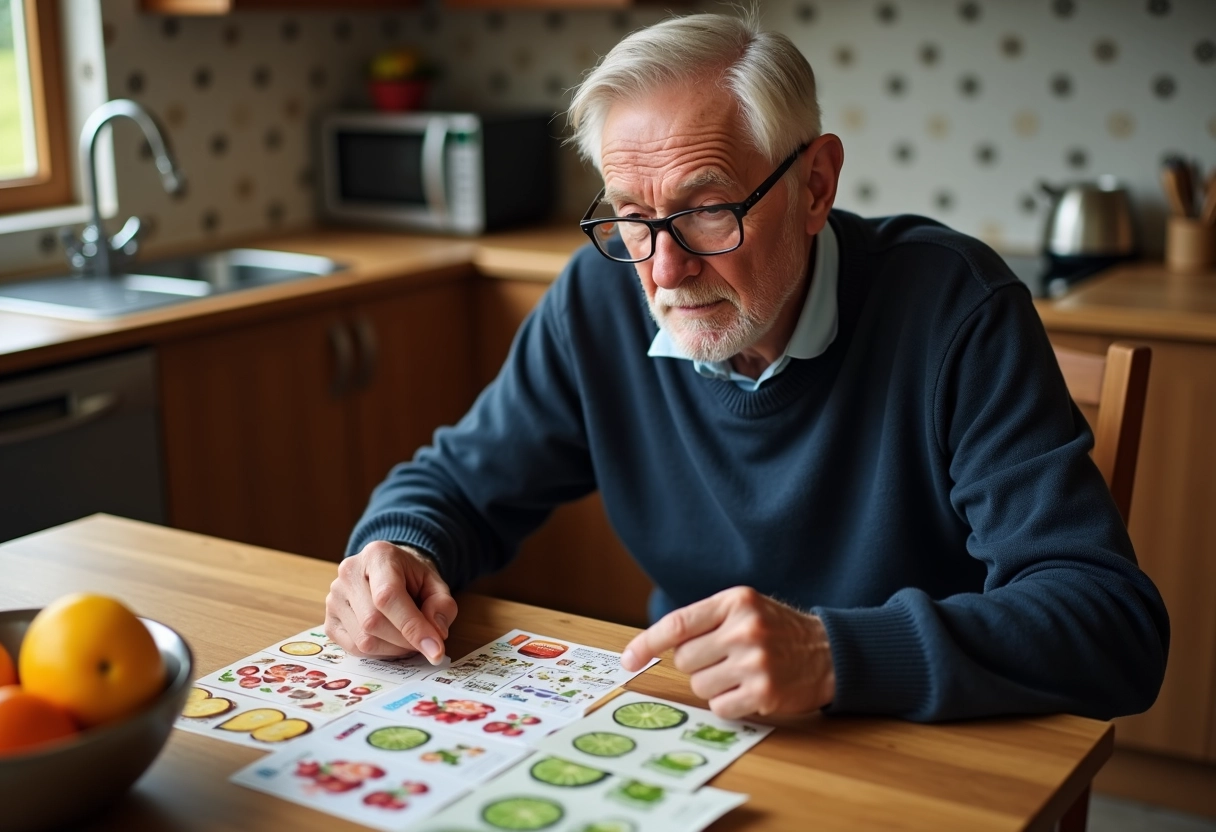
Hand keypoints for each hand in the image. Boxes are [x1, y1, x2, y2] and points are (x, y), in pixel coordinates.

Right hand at [325, 540, 456, 664]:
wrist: (390, 572)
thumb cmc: (412, 578)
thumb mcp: (436, 584)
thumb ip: (442, 606)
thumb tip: (436, 634)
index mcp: (377, 556)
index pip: (388, 596)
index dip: (412, 626)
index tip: (435, 650)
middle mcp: (348, 574)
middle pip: (373, 622)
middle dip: (406, 641)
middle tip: (427, 644)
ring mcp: (334, 598)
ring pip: (363, 640)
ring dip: (394, 650)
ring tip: (409, 639)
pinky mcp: (330, 621)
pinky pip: (353, 648)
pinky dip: (378, 653)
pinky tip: (391, 642)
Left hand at [620, 586, 834, 719]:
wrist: (830, 652)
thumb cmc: (777, 630)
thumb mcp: (744, 609)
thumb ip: (705, 620)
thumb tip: (654, 645)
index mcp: (735, 602)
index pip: (677, 624)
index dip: (647, 643)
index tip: (629, 659)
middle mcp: (744, 629)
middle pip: (684, 659)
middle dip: (697, 663)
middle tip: (723, 658)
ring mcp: (755, 662)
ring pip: (700, 685)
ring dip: (713, 685)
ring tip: (740, 673)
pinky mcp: (764, 691)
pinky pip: (720, 706)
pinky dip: (728, 703)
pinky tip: (749, 690)